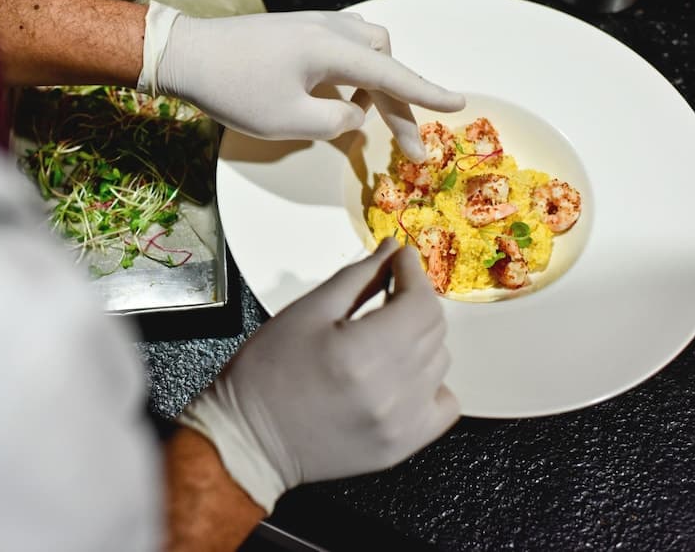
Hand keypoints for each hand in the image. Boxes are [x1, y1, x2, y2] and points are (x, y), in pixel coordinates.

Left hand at [137, 1, 464, 160]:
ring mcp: (313, 27)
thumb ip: (336, 124)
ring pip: (365, 54)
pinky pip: (341, 52)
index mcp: (332, 49)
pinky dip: (349, 79)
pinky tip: (335, 102)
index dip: (427, 94)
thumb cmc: (234, 90)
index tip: (459, 105)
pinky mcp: (298, 33)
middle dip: (399, 107)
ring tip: (363, 123)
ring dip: (373, 90)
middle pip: (384, 64)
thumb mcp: (291, 121)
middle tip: (409, 151)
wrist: (186, 56)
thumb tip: (355, 118)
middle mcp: (330, 30)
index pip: (392, 75)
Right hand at [177, 240, 459, 511]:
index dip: (413, 273)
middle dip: (415, 301)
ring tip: (386, 335)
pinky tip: (403, 375)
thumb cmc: (264, 374)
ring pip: (440, 362)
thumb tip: (390, 251)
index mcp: (362, 352)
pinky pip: (444, 405)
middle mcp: (390, 390)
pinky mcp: (402, 444)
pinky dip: (431, 383)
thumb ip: (357, 277)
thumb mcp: (306, 311)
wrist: (250, 439)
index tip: (400, 260)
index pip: (420, 302)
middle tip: (389, 292)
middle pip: (434, 329)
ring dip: (420, 339)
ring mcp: (401, 422)